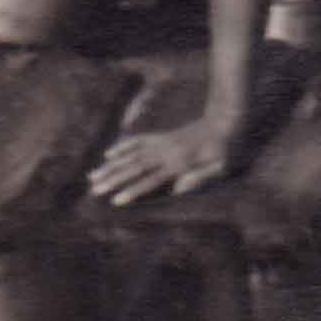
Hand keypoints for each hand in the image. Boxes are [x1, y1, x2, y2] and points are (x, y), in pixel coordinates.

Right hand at [86, 113, 241, 206]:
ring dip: (111, 166)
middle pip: (135, 167)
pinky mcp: (163, 137)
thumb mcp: (223, 167)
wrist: (228, 119)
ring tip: (92, 176)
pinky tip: (109, 154)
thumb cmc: (228, 150)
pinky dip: (123, 147)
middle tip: (93, 190)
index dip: (133, 190)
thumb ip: (202, 177)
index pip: (152, 179)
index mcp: (180, 163)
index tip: (115, 201)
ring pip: (132, 154)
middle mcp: (167, 152)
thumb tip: (179, 189)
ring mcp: (163, 143)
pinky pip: (139, 141)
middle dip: (113, 179)